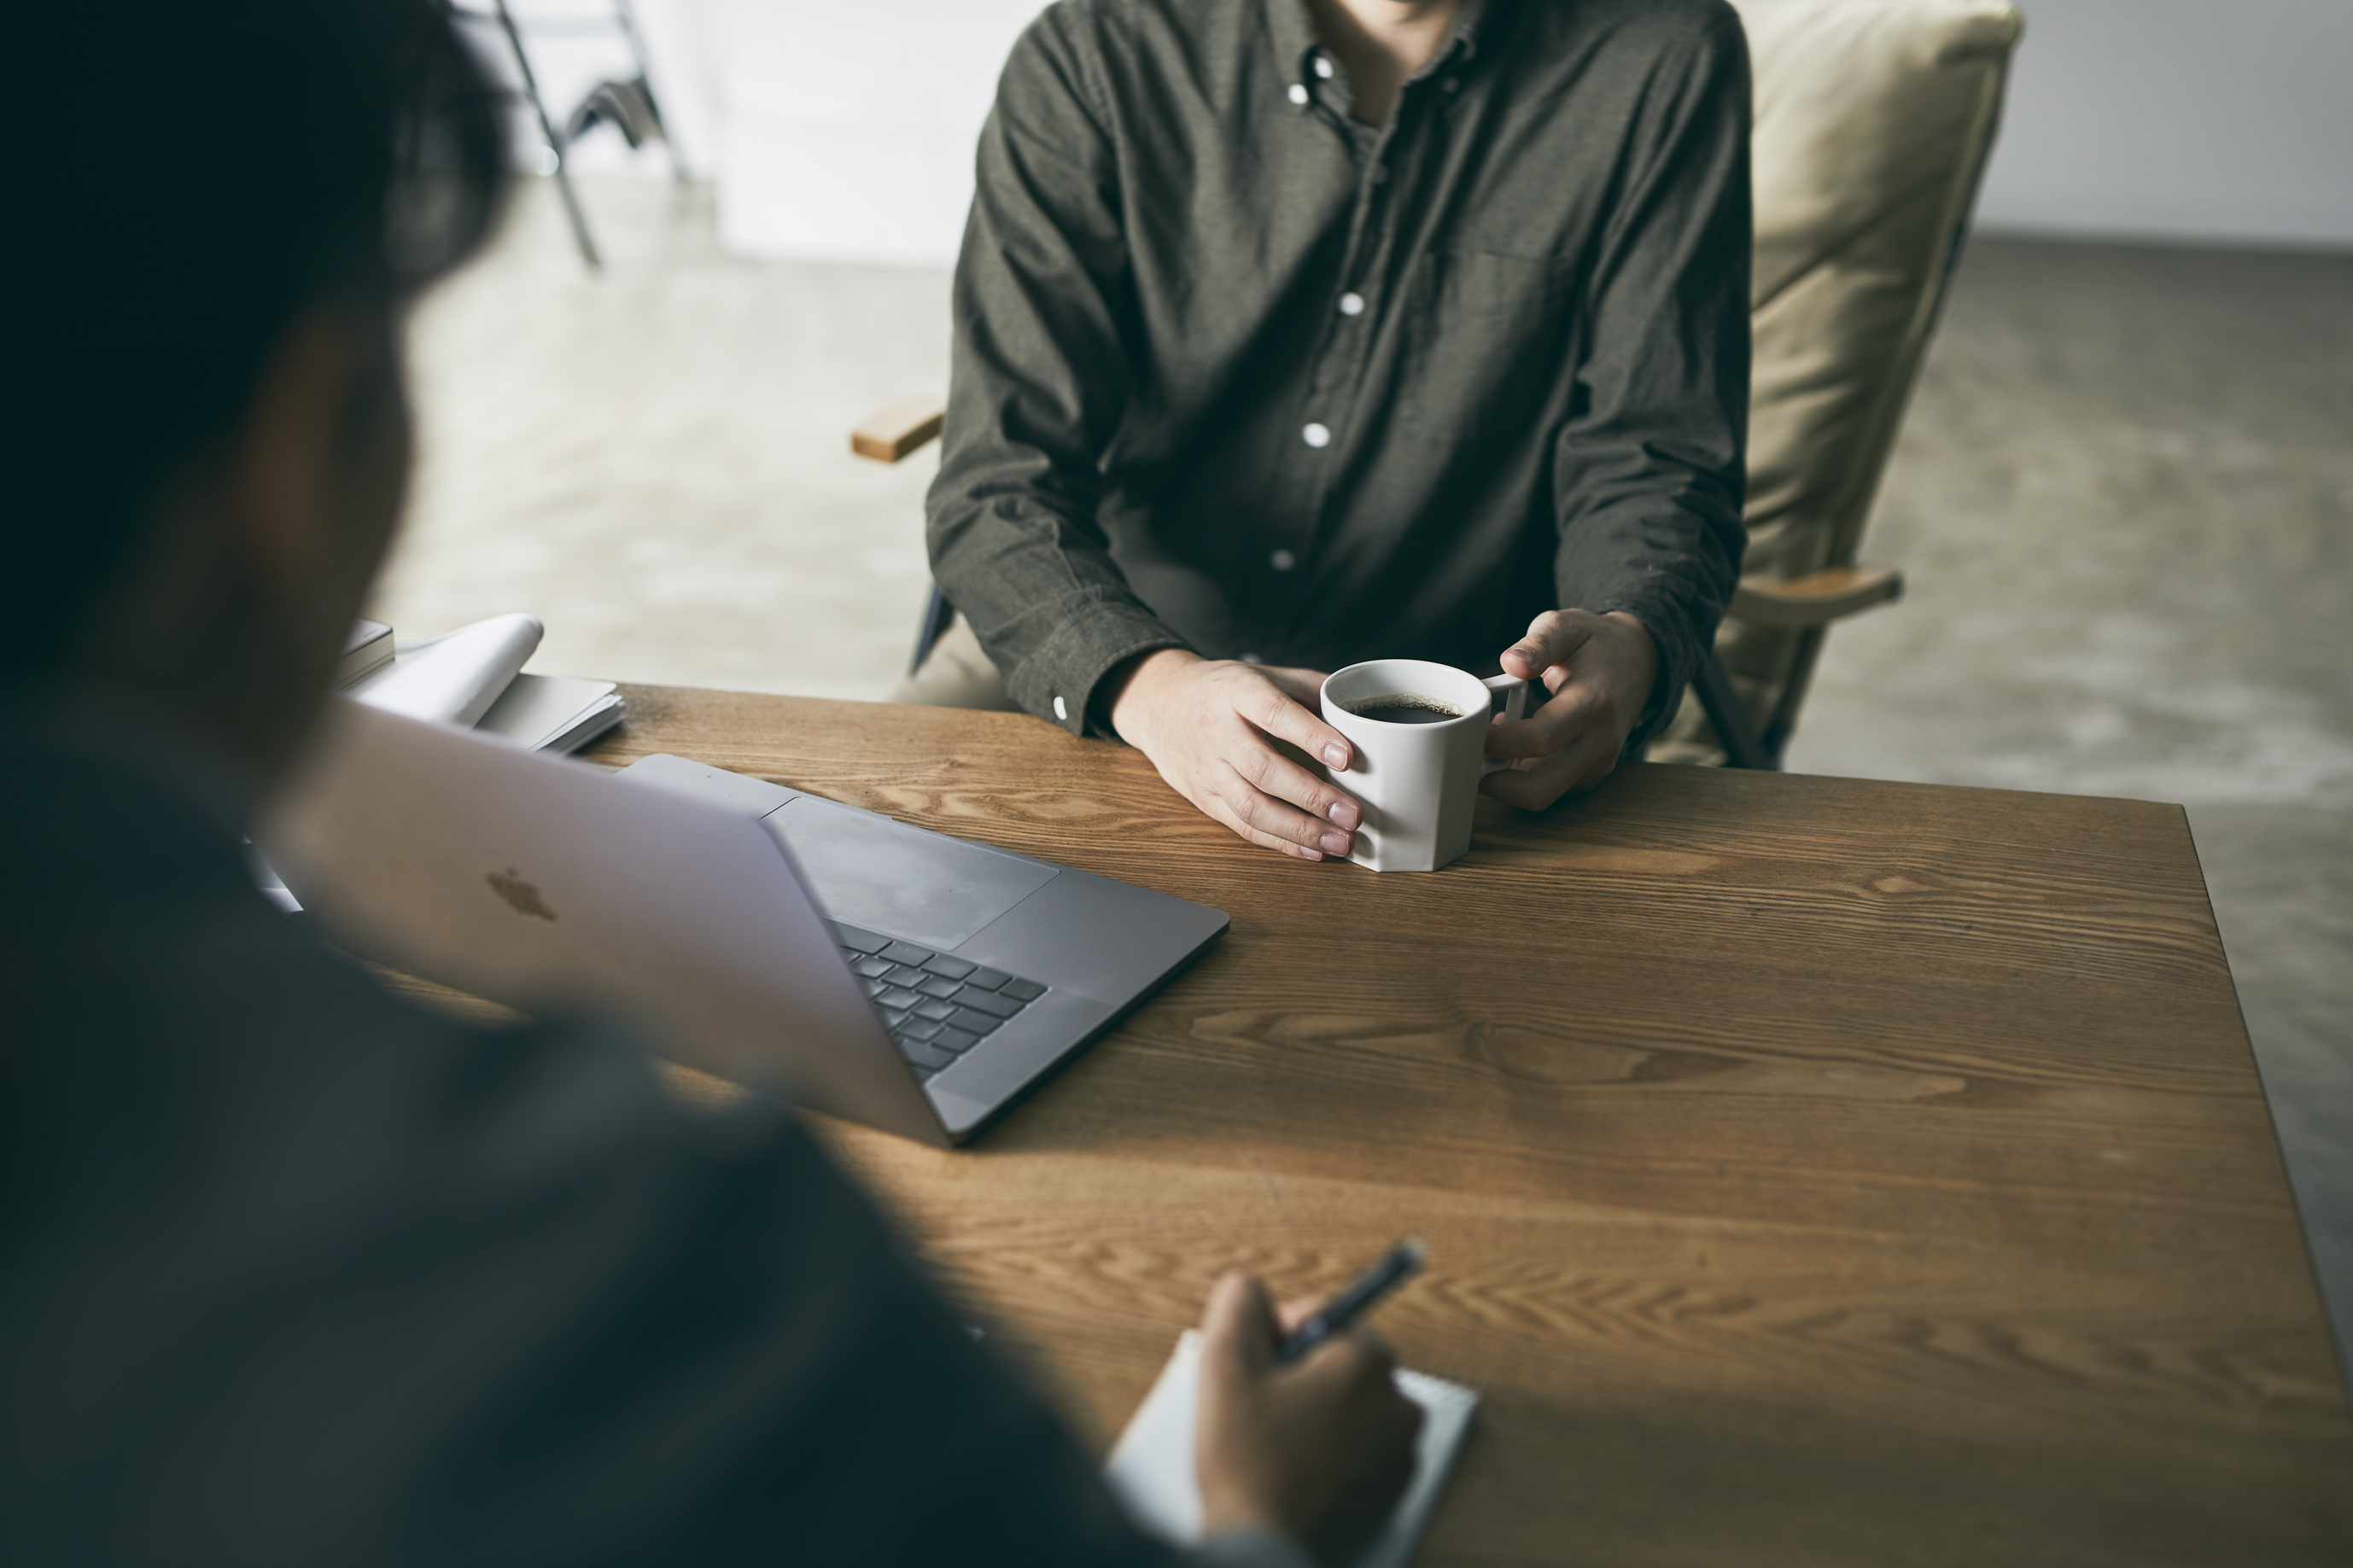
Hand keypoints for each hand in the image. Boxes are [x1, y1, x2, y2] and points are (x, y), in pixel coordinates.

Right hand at [1107, 649, 1363, 860]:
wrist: (1158, 703)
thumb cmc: (1224, 689)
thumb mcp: (1263, 673)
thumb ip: (1311, 689)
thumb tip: (1361, 714)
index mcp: (1236, 691)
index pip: (1274, 713)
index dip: (1311, 736)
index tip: (1347, 757)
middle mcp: (1216, 730)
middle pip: (1263, 769)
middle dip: (1311, 796)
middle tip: (1353, 814)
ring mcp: (1206, 768)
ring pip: (1252, 807)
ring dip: (1300, 830)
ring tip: (1340, 842)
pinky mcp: (1203, 798)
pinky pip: (1242, 826)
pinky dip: (1280, 842)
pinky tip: (1312, 851)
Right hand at [1194, 1272, 1422, 1566]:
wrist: (1261, 1546)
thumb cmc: (1247, 1461)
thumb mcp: (1225, 1360)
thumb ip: (1240, 1301)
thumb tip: (1251, 1289)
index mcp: (1369, 1362)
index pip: (1323, 1317)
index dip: (1278, 1335)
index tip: (1259, 1368)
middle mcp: (1399, 1404)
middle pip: (1341, 1360)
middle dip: (1300, 1373)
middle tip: (1261, 1406)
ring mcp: (1400, 1454)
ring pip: (1350, 1406)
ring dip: (1316, 1411)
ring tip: (1275, 1442)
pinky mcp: (1391, 1494)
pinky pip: (1360, 1450)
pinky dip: (1332, 1452)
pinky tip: (1294, 1468)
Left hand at [1481, 610, 1658, 809]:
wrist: (1638, 660)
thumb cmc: (1594, 642)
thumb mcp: (1566, 626)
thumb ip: (1538, 643)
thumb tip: (1512, 662)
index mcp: (1593, 703)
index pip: (1540, 739)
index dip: (1497, 742)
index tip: (1472, 728)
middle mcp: (1601, 741)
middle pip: (1540, 788)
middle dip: (1495, 780)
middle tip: (1470, 754)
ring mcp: (1599, 763)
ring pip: (1542, 796)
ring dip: (1506, 781)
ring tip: (1491, 744)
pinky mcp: (1592, 775)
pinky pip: (1551, 791)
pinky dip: (1522, 779)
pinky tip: (1512, 749)